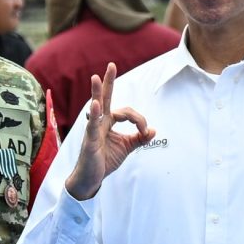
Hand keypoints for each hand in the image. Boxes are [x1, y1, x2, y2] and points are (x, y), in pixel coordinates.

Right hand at [63, 64, 153, 200]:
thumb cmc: (105, 161)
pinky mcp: (90, 141)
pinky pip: (92, 126)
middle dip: (109, 82)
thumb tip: (153, 130)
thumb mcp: (126, 148)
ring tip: (95, 78)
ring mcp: (93, 130)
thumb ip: (139, 138)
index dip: (139, 119)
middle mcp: (100, 122)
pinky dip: (95, 114)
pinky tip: (96, 104)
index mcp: (108, 122)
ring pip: (97, 108)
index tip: (145, 131)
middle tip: (111, 65)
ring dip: (97, 93)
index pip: (126, 112)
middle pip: (105, 98)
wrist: (91, 179)